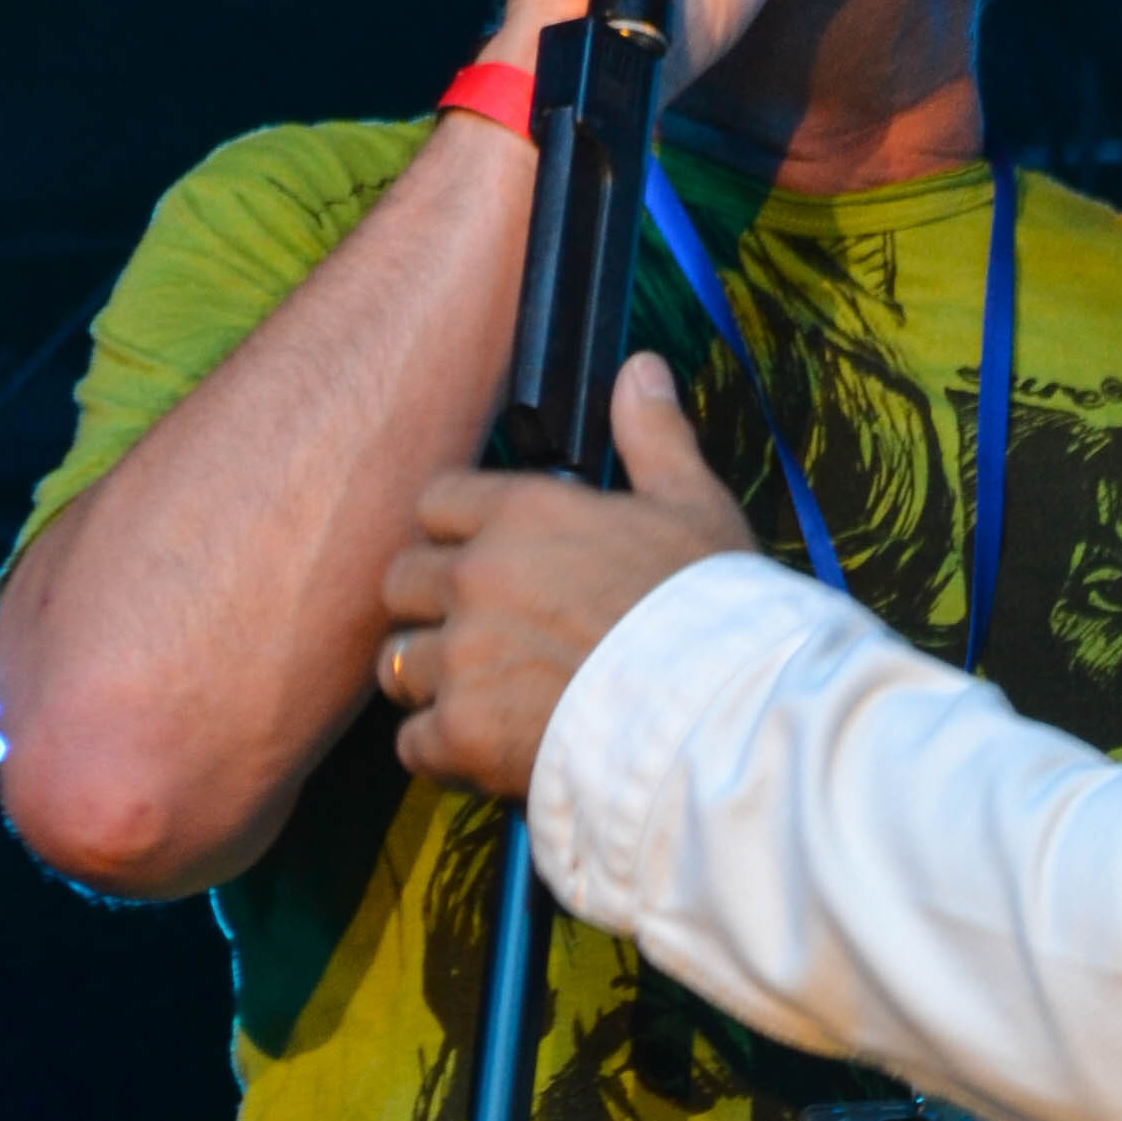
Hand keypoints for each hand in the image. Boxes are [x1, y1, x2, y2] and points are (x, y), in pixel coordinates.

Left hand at [374, 359, 761, 794]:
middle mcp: (476, 576)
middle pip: (400, 582)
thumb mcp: (693, 506)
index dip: (456, 533)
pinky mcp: (462, 735)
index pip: (435, 501)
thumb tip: (638, 367)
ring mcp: (462, 658)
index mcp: (521, 512)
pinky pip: (414, 744)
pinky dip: (444, 753)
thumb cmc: (713, 609)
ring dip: (433, 681)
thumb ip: (652, 435)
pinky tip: (486, 753)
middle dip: (431, 607)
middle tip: (481, 636)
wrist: (721, 717)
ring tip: (486, 698)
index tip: (488, 561)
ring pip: (400, 663)